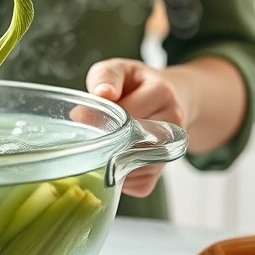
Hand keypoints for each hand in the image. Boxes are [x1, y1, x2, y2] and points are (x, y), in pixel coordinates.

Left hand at [86, 58, 186, 197]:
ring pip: (134, 168)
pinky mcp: (163, 172)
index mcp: (162, 94)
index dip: (99, 117)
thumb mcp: (120, 69)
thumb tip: (102, 94)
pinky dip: (120, 178)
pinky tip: (114, 160)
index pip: (125, 113)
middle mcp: (173, 124)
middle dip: (104, 141)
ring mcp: (171, 150)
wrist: (171, 99)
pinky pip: (138, 184)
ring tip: (101, 144)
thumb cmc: (138, 85)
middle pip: (129, 143)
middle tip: (89, 133)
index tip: (81, 115)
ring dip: (110, 161)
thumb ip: (106, 77)